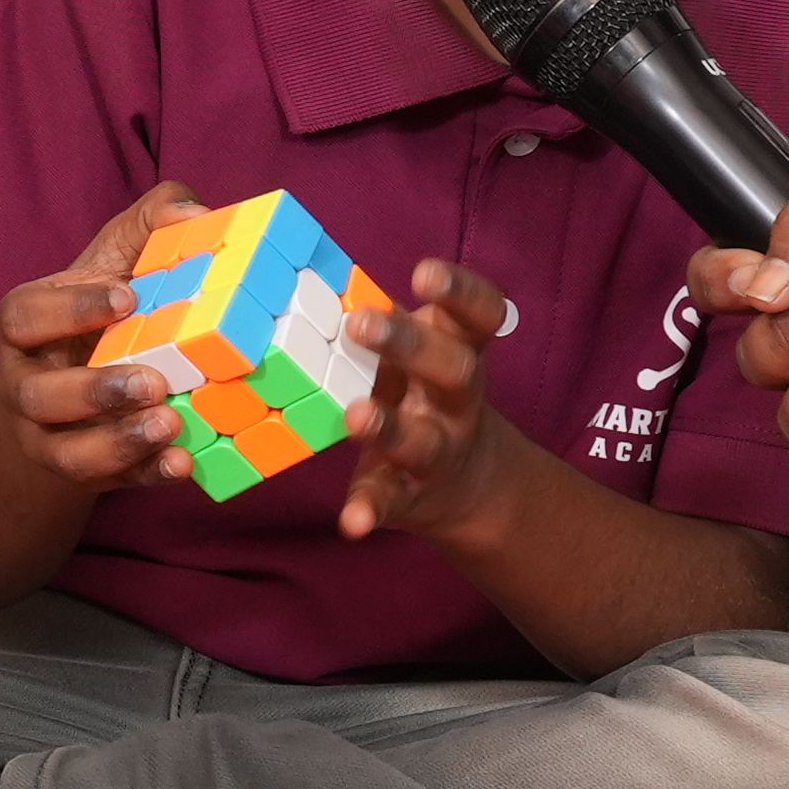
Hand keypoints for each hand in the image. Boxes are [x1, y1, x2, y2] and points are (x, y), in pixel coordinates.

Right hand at [0, 180, 213, 497]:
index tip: (126, 297)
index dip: (69, 310)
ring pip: (66, 453)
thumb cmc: (100, 311)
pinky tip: (183, 462)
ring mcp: (49, 436)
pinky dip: (146, 475)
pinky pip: (110, 484)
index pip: (23, 317)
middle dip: (94, 391)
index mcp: (25, 327)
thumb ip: (151, 222)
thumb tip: (193, 213)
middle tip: (152, 380)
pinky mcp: (85, 472)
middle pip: (38, 397)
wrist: (70, 387)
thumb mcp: (116, 258)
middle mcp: (26, 386)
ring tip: (169, 423)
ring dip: (117, 443)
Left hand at [329, 260, 519, 546]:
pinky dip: (372, 510)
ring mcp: (439, 452)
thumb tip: (309, 265)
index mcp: (461, 353)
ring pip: (424, 442)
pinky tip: (352, 522)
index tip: (425, 274)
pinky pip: (392, 501)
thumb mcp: (427, 349)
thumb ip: (392, 317)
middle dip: (413, 345)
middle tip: (363, 321)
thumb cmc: (426, 392)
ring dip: (391, 428)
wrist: (469, 484)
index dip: (460, 293)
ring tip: (358, 416)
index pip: (479, 316)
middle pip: (454, 371)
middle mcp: (458, 402)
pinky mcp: (411, 495)